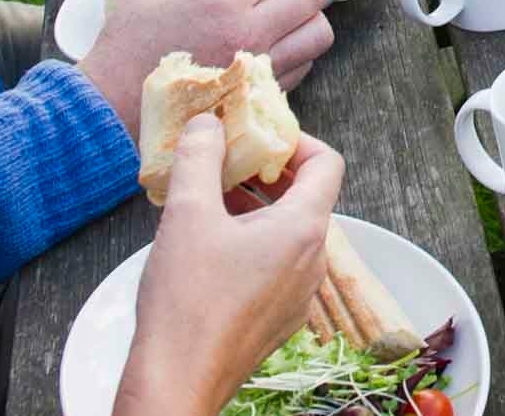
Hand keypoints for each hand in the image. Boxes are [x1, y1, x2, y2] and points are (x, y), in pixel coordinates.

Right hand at [80, 0, 332, 130]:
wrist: (115, 106)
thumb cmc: (129, 42)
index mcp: (222, 1)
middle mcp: (251, 34)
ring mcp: (261, 69)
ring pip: (318, 32)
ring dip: (304, 14)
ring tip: (277, 11)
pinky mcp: (263, 96)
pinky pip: (304, 64)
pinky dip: (295, 47)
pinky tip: (267, 40)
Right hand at [114, 116, 346, 415]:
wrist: (178, 380)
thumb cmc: (187, 301)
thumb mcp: (187, 213)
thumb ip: (200, 156)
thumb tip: (207, 123)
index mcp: (303, 229)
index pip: (326, 163)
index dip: (295, 141)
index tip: (258, 136)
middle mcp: (312, 261)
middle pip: (306, 198)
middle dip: (266, 174)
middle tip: (226, 162)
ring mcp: (298, 294)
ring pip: (288, 233)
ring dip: (255, 209)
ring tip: (209, 200)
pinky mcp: (278, 318)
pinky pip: (275, 265)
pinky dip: (251, 243)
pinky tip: (207, 246)